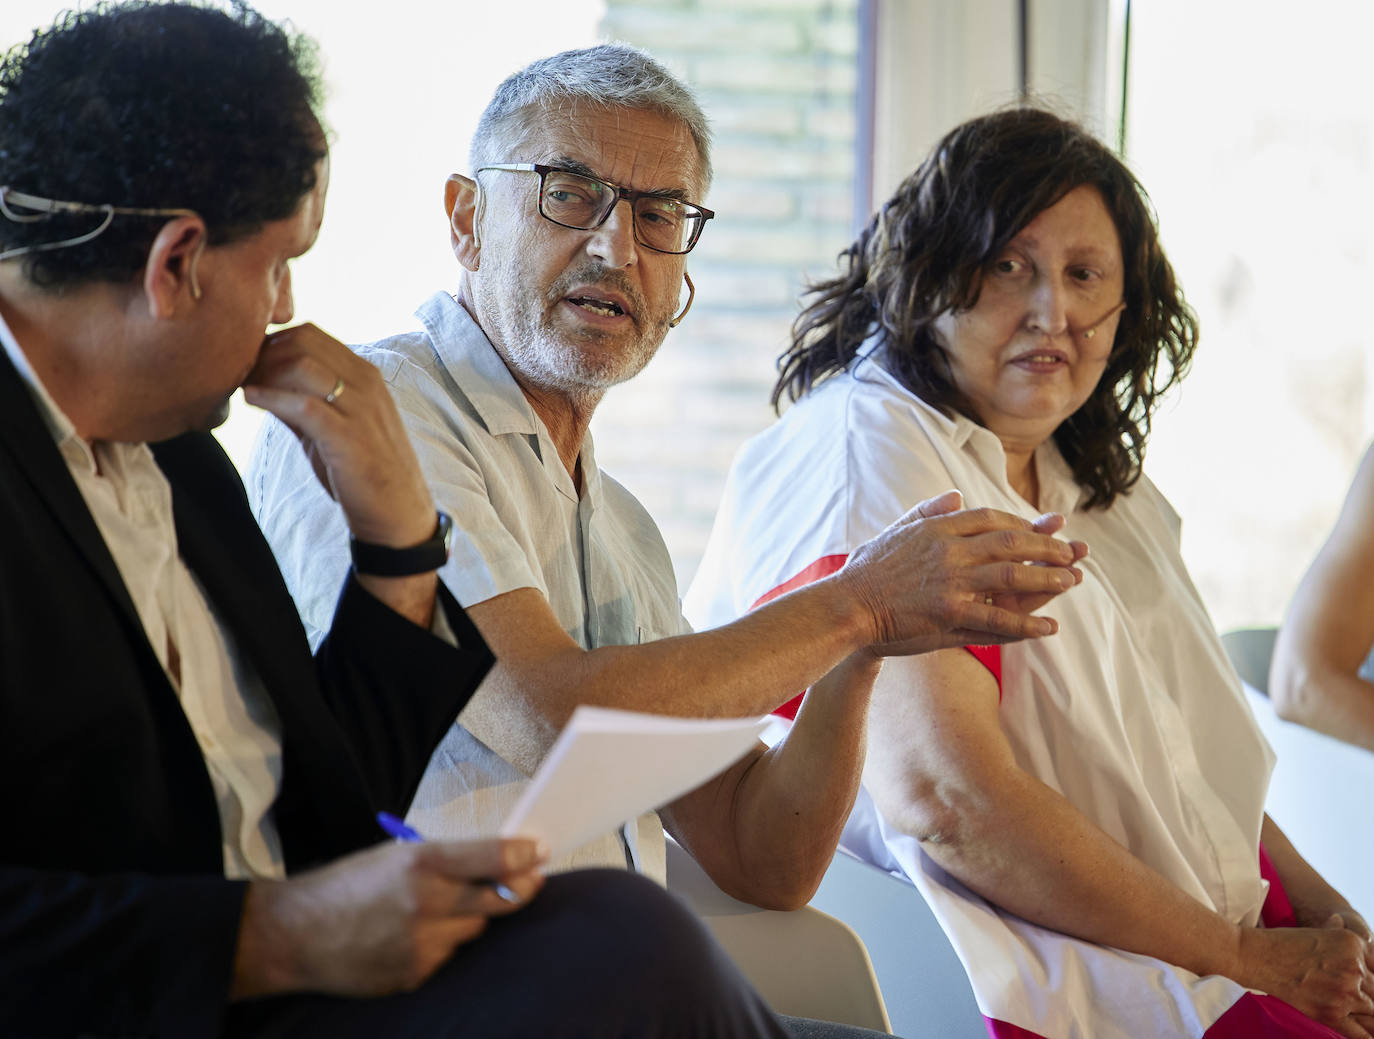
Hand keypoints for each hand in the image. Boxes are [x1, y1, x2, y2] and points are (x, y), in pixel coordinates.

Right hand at [232, 837, 546, 998]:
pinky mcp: (415, 973)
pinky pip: (447, 954)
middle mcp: (426, 901)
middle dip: (520, 888)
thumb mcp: (393, 854)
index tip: (541, 851)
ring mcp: (422, 942)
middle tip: (532, 879)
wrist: (294, 934)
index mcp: (420, 861)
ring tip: (437, 908)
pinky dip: (441, 942)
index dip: (523, 854)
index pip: (491, 856)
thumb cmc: (346, 885)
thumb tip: (496, 858)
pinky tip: (411, 935)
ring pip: (472, 927)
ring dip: (468, 916)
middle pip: (498, 898)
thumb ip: (444, 858)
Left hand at [242, 324, 435, 548]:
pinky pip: (303, 404)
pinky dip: (271, 397)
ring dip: (264, 372)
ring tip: (245, 388)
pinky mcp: (348, 436)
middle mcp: (365, 383)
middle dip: (264, 353)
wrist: (397, 512)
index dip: (273, 343)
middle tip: (241, 375)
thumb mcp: (332, 426)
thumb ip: (303, 401)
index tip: (250, 364)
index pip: (310, 335)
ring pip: (301, 365)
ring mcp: (360, 407)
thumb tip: (260, 382)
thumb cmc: (363, 470)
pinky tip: (251, 400)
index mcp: (364, 375)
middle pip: (303, 341)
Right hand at [837, 490, 1086, 654]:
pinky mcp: (950, 613)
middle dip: (1047, 547)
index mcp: (938, 528)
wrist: (847, 606)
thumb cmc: (867, 570)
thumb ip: (927, 512)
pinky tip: (1048, 628)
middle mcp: (949, 550)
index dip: (1023, 524)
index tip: (1044, 529)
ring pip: (1012, 576)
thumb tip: (955, 495)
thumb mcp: (896, 530)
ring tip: (1072, 581)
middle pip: (1011, 543)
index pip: (992, 518)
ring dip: (1047, 578)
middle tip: (1073, 553)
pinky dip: (1027, 623)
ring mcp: (951, 582)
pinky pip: (998, 618)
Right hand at [1235, 922, 1373, 1035]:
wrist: (1252, 955)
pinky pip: (1361, 1033)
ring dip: (1364, 1014)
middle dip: (1370, 998)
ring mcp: (1344, 989)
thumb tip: (1360, 937)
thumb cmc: (1280, 943)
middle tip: (1357, 1000)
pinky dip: (1364, 1034)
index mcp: (1355, 943)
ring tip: (1354, 1014)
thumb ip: (1341, 936)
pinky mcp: (1331, 1011)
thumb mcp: (1318, 933)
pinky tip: (1361, 1032)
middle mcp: (1355, 966)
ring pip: (1372, 1011)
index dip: (1372, 980)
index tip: (1368, 987)